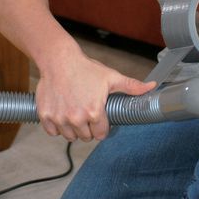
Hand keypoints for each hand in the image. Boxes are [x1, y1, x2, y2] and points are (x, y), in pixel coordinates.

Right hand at [36, 43, 155, 141]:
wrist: (59, 60)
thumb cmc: (86, 68)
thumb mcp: (112, 77)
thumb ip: (132, 86)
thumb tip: (152, 87)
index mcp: (95, 112)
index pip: (101, 135)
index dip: (102, 128)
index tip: (100, 120)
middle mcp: (77, 118)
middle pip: (86, 137)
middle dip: (88, 128)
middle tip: (87, 113)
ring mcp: (60, 118)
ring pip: (70, 136)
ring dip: (73, 129)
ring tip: (75, 113)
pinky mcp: (46, 116)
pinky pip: (52, 132)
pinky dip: (57, 127)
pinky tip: (62, 114)